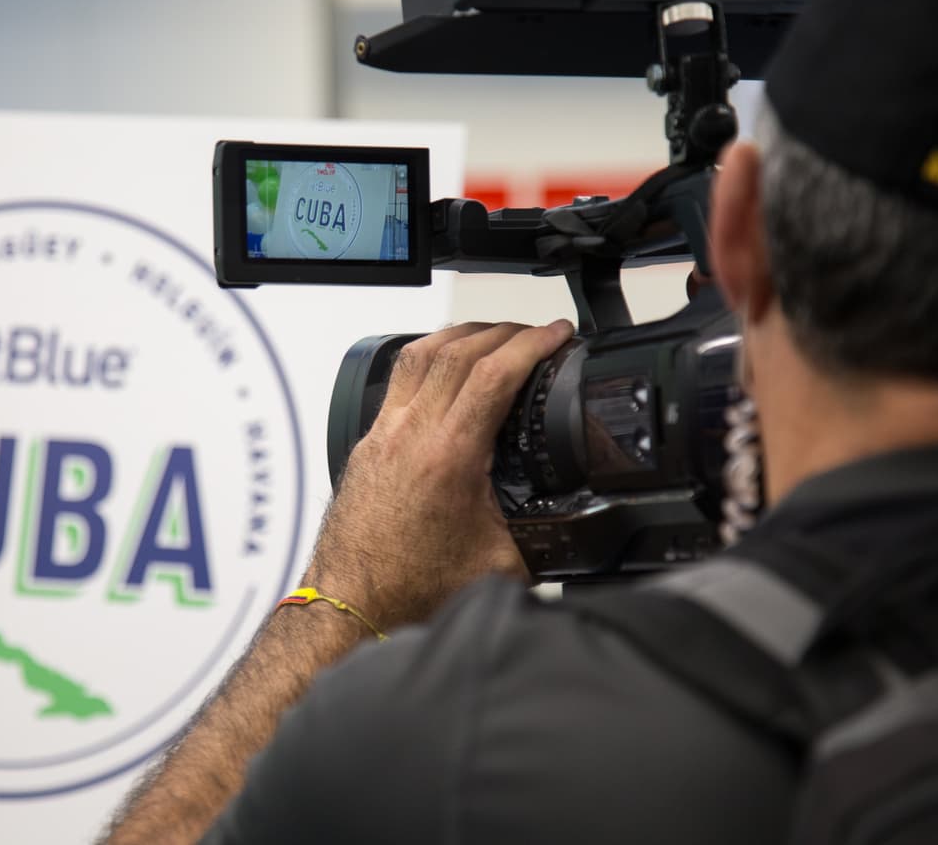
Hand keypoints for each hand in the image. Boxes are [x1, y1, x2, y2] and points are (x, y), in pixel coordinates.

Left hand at [302, 320, 574, 629]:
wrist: (352, 607)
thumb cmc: (409, 591)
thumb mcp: (504, 564)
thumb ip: (548, 534)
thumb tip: (585, 523)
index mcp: (448, 457)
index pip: (494, 373)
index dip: (534, 344)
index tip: (558, 335)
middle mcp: (409, 435)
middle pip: (458, 350)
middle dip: (506, 331)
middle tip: (537, 334)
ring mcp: (383, 435)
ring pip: (420, 355)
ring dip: (463, 335)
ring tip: (495, 337)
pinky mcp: (368, 444)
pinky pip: (398, 380)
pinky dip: (430, 359)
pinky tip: (445, 371)